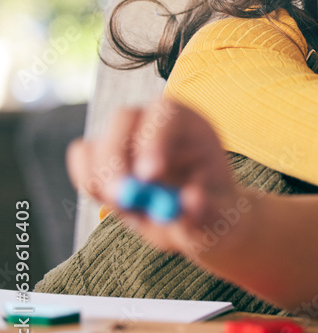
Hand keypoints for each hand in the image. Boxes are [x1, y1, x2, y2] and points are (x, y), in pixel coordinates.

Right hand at [67, 100, 245, 260]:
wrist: (201, 220)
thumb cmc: (215, 212)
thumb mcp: (219, 216)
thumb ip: (206, 209)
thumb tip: (190, 200)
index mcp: (190, 123)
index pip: (166, 112)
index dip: (154, 139)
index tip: (151, 175)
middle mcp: (154, 121)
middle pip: (124, 119)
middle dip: (117, 158)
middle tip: (121, 199)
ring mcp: (124, 136)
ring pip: (97, 145)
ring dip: (104, 181)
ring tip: (137, 213)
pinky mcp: (101, 156)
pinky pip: (82, 161)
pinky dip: (91, 186)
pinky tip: (121, 207)